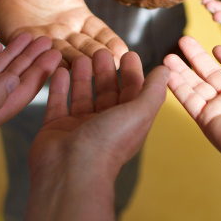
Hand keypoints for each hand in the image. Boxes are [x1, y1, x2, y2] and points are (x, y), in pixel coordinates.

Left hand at [0, 0, 129, 67]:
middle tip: (114, 66)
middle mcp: (70, 36)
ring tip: (92, 69)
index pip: (102, 33)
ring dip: (81, 62)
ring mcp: (51, 45)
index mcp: (82, 20)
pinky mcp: (31, 49)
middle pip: (89, 48)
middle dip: (101, 57)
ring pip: (69, 56)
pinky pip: (43, 57)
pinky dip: (52, 62)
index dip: (113, 43)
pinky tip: (61, 67)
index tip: (125, 52)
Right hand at [28, 50, 167, 177]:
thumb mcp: (139, 113)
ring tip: (79, 56)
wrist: (70, 170)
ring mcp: (78, 128)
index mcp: (127, 124)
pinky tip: (59, 69)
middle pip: (106, 92)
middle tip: (99, 50)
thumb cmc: (109, 142)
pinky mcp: (55, 129)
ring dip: (82, 76)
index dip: (132, 73)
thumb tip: (166, 70)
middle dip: (105, 71)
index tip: (129, 53)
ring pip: (82, 96)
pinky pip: (58, 103)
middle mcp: (104, 126)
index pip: (132, 93)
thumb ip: (153, 91)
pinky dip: (59, 86)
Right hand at [163, 20, 220, 172]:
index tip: (218, 45)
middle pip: (214, 73)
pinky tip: (167, 71)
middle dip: (199, 57)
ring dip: (184, 69)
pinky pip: (190, 99)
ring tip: (169, 53)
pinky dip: (177, 86)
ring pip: (198, 84)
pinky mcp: (209, 120)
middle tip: (185, 40)